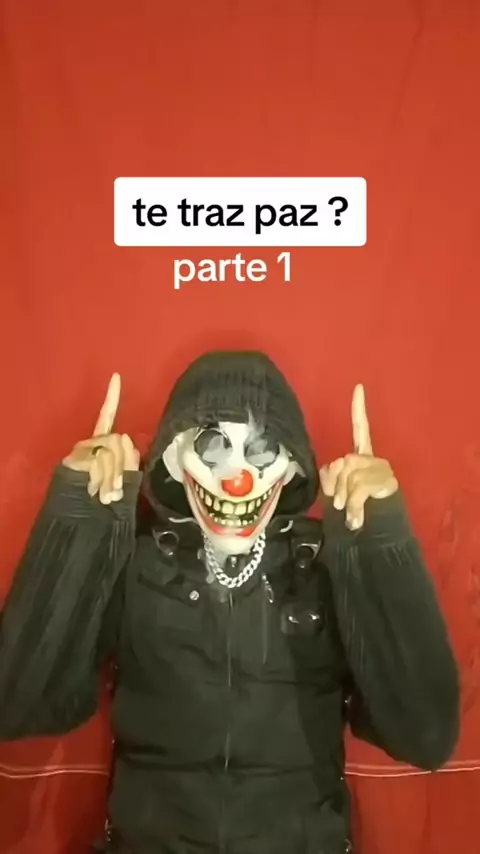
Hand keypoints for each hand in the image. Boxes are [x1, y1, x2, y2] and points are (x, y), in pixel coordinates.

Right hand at [62, 373, 139, 503]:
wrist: (81, 523)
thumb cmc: (105, 506)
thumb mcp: (123, 482)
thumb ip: (128, 461)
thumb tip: (126, 439)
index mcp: (103, 446)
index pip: (108, 419)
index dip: (112, 398)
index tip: (116, 377)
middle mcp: (91, 444)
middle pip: (119, 439)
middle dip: (123, 466)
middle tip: (117, 491)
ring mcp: (80, 451)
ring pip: (111, 451)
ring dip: (113, 477)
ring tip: (107, 496)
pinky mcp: (73, 459)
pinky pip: (99, 461)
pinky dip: (102, 479)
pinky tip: (94, 492)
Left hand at [319, 384, 397, 529]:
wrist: (374, 533)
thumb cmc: (351, 510)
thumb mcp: (335, 490)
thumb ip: (330, 475)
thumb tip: (335, 469)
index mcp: (361, 457)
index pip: (359, 429)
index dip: (358, 409)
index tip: (358, 387)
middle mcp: (373, 459)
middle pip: (343, 461)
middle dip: (335, 485)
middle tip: (338, 503)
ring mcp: (381, 469)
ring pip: (349, 474)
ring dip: (343, 495)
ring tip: (348, 510)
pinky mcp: (386, 481)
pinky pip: (358, 487)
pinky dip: (353, 505)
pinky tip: (356, 518)